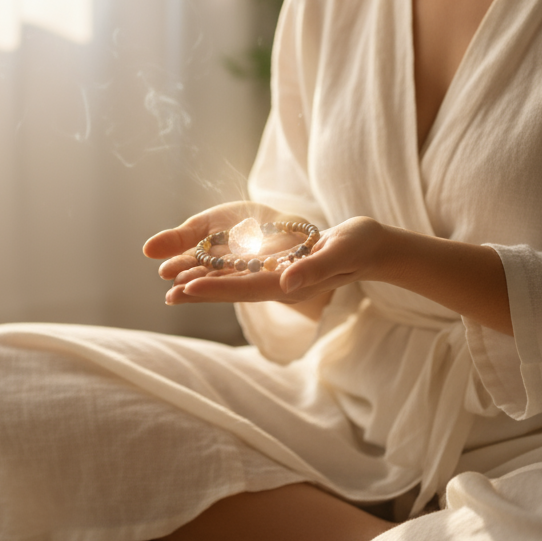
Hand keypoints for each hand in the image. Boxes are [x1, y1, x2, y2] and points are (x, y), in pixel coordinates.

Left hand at [145, 209, 388, 306]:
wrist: (373, 248)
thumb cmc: (361, 246)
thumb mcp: (340, 251)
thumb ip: (314, 268)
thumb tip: (286, 283)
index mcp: (292, 284)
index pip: (246, 288)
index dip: (217, 288)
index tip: (188, 287)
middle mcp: (281, 286)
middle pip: (235, 290)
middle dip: (202, 291)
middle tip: (168, 294)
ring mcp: (280, 279)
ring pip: (237, 283)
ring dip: (208, 284)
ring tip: (175, 286)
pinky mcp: (281, 270)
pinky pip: (246, 273)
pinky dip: (224, 273)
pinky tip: (205, 270)